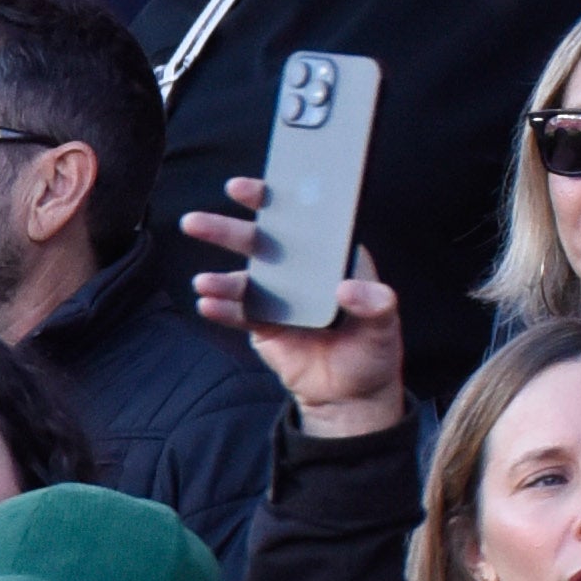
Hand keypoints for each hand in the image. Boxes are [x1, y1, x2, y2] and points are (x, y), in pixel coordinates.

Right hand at [182, 194, 404, 439]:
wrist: (350, 393)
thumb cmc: (372, 350)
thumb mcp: (384, 325)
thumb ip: (374, 304)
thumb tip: (346, 290)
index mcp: (332, 258)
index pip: (304, 221)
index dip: (278, 201)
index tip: (252, 187)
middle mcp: (301, 270)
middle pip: (261, 243)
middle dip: (229, 230)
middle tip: (197, 221)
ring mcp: (278, 297)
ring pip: (243, 278)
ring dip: (220, 278)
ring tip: (205, 282)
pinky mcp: (263, 326)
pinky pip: (239, 314)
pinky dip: (223, 309)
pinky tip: (208, 304)